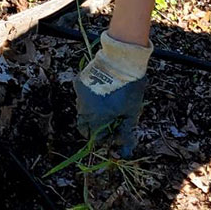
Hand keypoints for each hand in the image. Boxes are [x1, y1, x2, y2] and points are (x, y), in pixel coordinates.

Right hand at [74, 32, 152, 156]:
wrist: (122, 58)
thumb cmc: (130, 87)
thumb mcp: (131, 112)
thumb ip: (126, 132)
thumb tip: (126, 150)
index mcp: (96, 118)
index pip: (95, 138)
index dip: (105, 140)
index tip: (114, 135)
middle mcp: (83, 108)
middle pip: (84, 127)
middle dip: (95, 129)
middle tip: (108, 124)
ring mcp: (80, 94)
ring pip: (82, 111)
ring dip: (91, 114)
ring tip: (107, 108)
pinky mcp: (79, 82)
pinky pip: (82, 97)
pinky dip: (90, 99)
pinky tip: (102, 93)